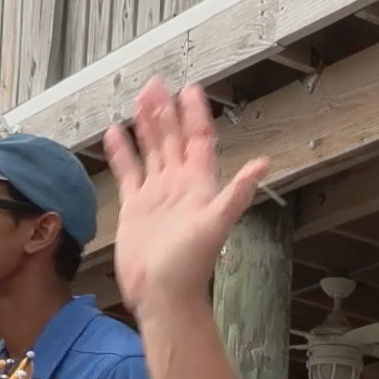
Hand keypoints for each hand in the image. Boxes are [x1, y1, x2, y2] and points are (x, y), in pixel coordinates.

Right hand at [104, 78, 270, 312]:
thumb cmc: (190, 265)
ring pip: (152, 150)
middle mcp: (179, 186)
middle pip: (173, 139)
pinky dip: (122, 152)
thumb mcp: (216, 224)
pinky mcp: (136, 208)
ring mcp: (157, 195)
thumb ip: (237, 192)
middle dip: (166, 111)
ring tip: (140, 97)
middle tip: (158, 83)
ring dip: (146, 125)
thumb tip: (263, 165)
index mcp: (199, 185)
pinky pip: (128, 172)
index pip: (199, 140)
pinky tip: (115, 133)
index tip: (189, 89)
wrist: (163, 295)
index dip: (195, 114)